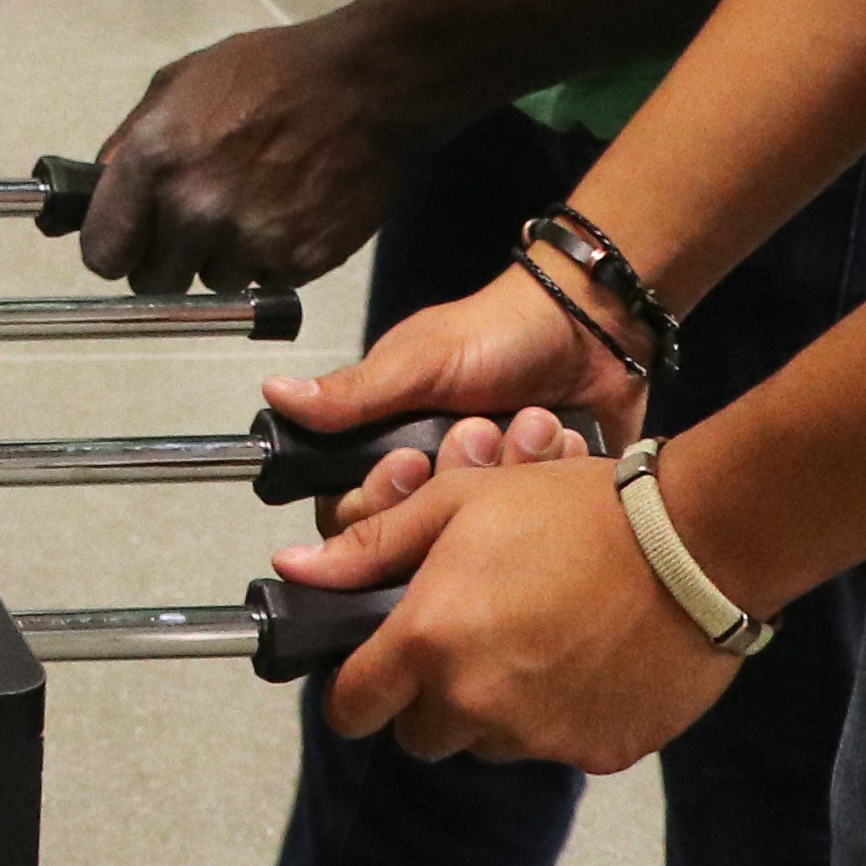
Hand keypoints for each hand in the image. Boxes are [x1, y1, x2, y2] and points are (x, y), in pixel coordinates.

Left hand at [70, 17, 420, 292]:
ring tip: (248, 206)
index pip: (103, 253)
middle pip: (153, 283)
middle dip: (166, 260)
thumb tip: (95, 189)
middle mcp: (195, 209)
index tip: (128, 242)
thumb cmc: (270, 73)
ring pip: (211, 285)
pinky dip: (268, 262)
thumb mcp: (179, 83)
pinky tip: (283, 213)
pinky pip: (262, 284)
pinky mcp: (298, 264)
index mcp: (154, 161)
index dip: (115, 249)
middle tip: (192, 225)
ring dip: (221, 260)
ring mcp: (248, 242)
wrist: (364, 86)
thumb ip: (129, 142)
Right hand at [268, 262, 651, 497]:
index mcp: (389, 448)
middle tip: (481, 431)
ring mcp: (489, 504)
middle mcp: (436, 487)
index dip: (380, 498)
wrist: (592, 330)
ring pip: (478, 535)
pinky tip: (563, 442)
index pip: (355, 514)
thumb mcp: (420, 360)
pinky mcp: (541, 514)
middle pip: (417, 532)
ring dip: (508, 473)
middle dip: (455, 477)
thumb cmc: (497, 334)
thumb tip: (273, 393)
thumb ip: (354, 393)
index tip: (410, 461)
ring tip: (532, 425)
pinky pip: (537, 529)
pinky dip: (550, 481)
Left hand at [297, 434, 741, 770]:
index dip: (353, 693)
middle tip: (463, 640)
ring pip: (487, 743)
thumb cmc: (573, 512)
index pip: (353, 708)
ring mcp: (540, 737)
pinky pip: (556, 748)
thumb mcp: (457, 503)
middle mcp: (476, 704)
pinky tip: (583, 661)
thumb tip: (295, 569)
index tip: (365, 675)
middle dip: (427, 698)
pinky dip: (558, 718)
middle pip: (420, 733)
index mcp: (428, 642)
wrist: (692, 545)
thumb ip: (370, 545)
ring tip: (530, 639)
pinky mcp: (599, 753)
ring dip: (491, 709)